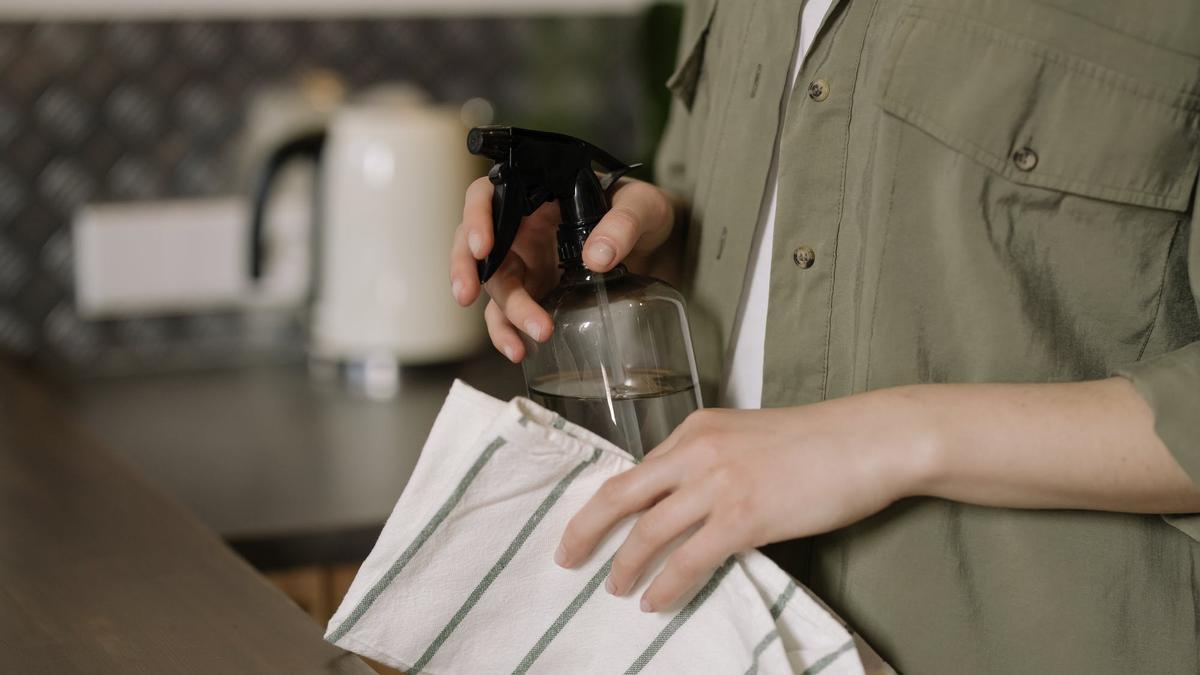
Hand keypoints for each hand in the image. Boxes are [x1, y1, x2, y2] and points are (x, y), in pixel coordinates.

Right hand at [448, 177, 675, 362]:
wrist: (660, 243)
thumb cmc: (644, 212)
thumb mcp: (642, 207)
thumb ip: (623, 224)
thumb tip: (596, 257)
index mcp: (537, 195)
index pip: (489, 196)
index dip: (477, 217)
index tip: (484, 245)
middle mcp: (523, 228)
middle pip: (477, 245)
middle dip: (467, 271)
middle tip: (467, 295)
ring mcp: (527, 263)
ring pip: (495, 286)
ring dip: (502, 315)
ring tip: (522, 343)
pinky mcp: (537, 293)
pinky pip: (509, 314)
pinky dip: (509, 333)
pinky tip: (520, 351)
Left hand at [553, 390, 935, 611]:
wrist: (868, 440)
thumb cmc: (818, 441)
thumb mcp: (749, 436)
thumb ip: (712, 458)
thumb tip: (685, 499)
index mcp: (697, 427)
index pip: (638, 470)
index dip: (608, 503)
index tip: (589, 525)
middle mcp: (697, 450)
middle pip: (621, 494)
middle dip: (586, 529)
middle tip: (566, 557)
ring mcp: (717, 484)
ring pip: (648, 532)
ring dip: (623, 565)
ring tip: (613, 588)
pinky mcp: (743, 517)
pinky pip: (688, 560)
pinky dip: (664, 584)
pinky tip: (654, 601)